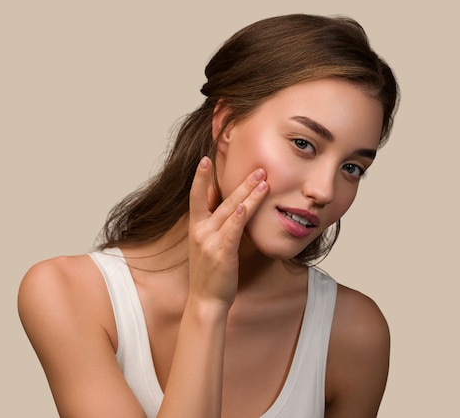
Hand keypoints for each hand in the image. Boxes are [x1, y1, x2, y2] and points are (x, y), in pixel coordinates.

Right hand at [187, 156, 267, 309]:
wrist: (206, 301)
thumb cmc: (210, 272)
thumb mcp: (207, 244)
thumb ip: (213, 223)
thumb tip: (227, 205)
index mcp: (196, 227)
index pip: (197, 196)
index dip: (201, 177)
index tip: (206, 159)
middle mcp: (200, 231)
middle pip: (222, 200)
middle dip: (241, 182)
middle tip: (258, 167)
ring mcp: (210, 242)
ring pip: (231, 211)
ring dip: (248, 194)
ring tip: (263, 180)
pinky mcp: (222, 253)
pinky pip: (231, 231)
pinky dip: (238, 217)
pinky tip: (245, 206)